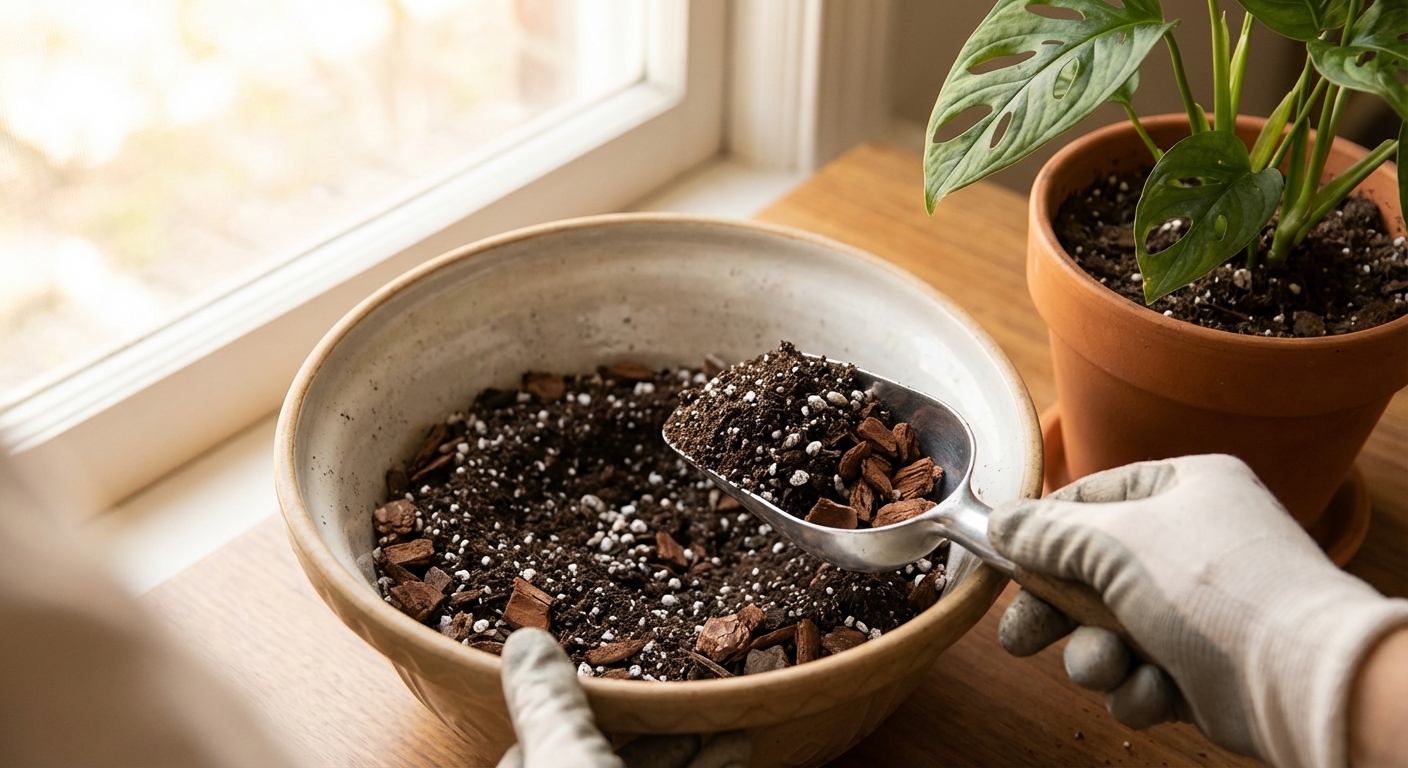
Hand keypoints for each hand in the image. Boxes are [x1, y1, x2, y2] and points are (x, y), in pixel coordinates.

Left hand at [496, 629, 748, 767]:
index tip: (604, 661)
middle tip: (678, 682)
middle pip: (603, 749)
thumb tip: (524, 642)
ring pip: (650, 767)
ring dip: (689, 741)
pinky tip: (737, 744)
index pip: (535, 740)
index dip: (572, 699)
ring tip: (722, 710)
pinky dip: (711, 764)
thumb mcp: (564, 758)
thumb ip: (548, 705)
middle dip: (646, 717)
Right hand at [988, 454, 1407, 767]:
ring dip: (1097, 656)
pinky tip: (1157, 690)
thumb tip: (1000, 523)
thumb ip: (1049, 532)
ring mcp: (1201, 610)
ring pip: (1109, 631)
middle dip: (1057, 612)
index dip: (1045, 531)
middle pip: (1093, 574)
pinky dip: (1139, 688)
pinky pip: (1141, 674)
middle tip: (1019, 637)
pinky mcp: (1203, 670)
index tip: (1006, 558)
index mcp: (1185, 490)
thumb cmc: (1215, 590)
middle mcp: (1194, 544)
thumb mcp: (1116, 541)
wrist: (1301, 680)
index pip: (1093, 499)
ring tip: (1108, 666)